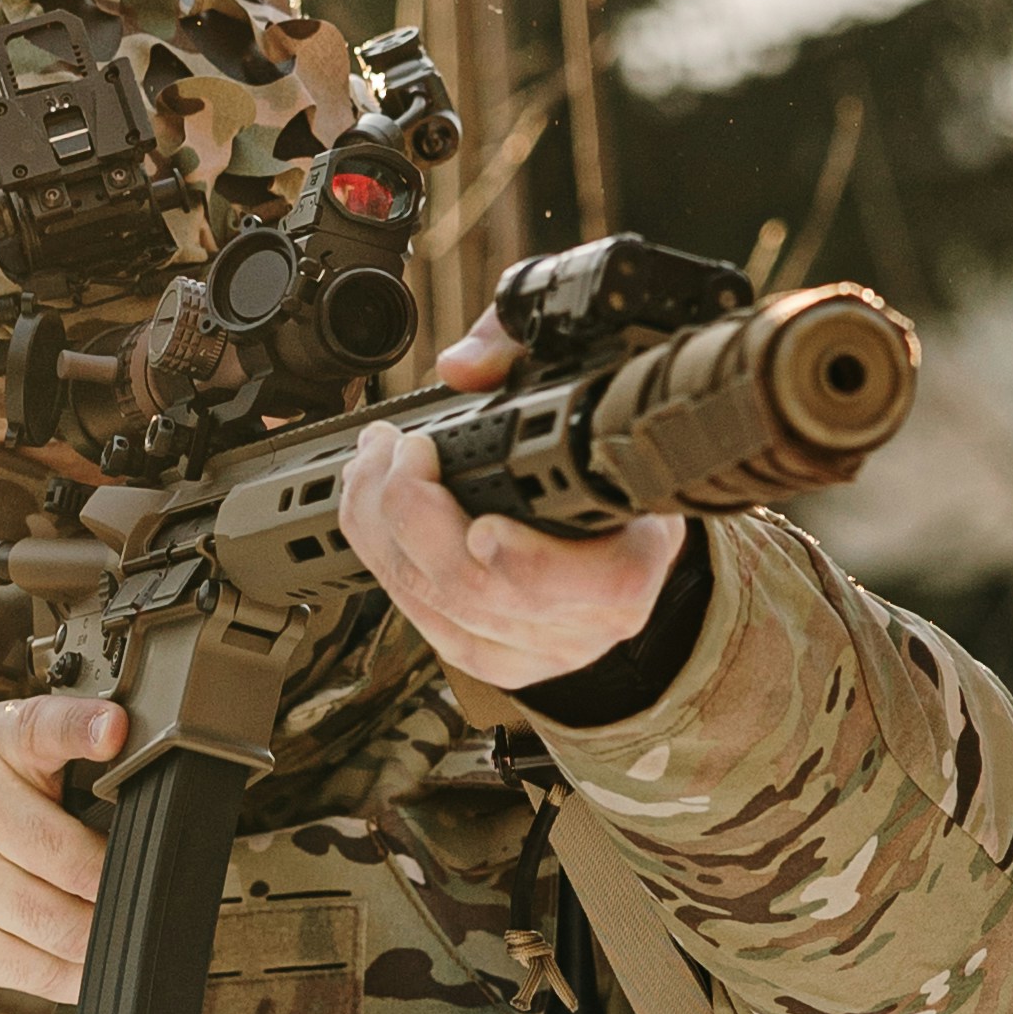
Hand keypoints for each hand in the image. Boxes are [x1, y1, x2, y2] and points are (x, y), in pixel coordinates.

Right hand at [0, 694, 126, 1009]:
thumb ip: (59, 750)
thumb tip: (137, 763)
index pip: (36, 729)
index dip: (79, 729)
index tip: (115, 731)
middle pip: (64, 854)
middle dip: (112, 883)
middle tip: (146, 889)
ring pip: (53, 918)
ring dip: (99, 936)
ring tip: (126, 931)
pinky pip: (33, 965)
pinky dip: (74, 975)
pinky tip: (91, 966)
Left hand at [336, 324, 684, 692]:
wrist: (615, 525)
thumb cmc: (605, 458)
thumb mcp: (591, 389)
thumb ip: (528, 354)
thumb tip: (464, 365)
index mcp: (640, 557)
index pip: (602, 583)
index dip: (530, 563)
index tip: (484, 527)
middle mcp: (591, 618)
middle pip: (482, 591)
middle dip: (415, 513)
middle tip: (397, 450)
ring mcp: (538, 648)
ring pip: (438, 608)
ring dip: (381, 529)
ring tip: (372, 463)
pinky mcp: (493, 658)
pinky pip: (420, 621)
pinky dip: (381, 559)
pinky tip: (374, 510)